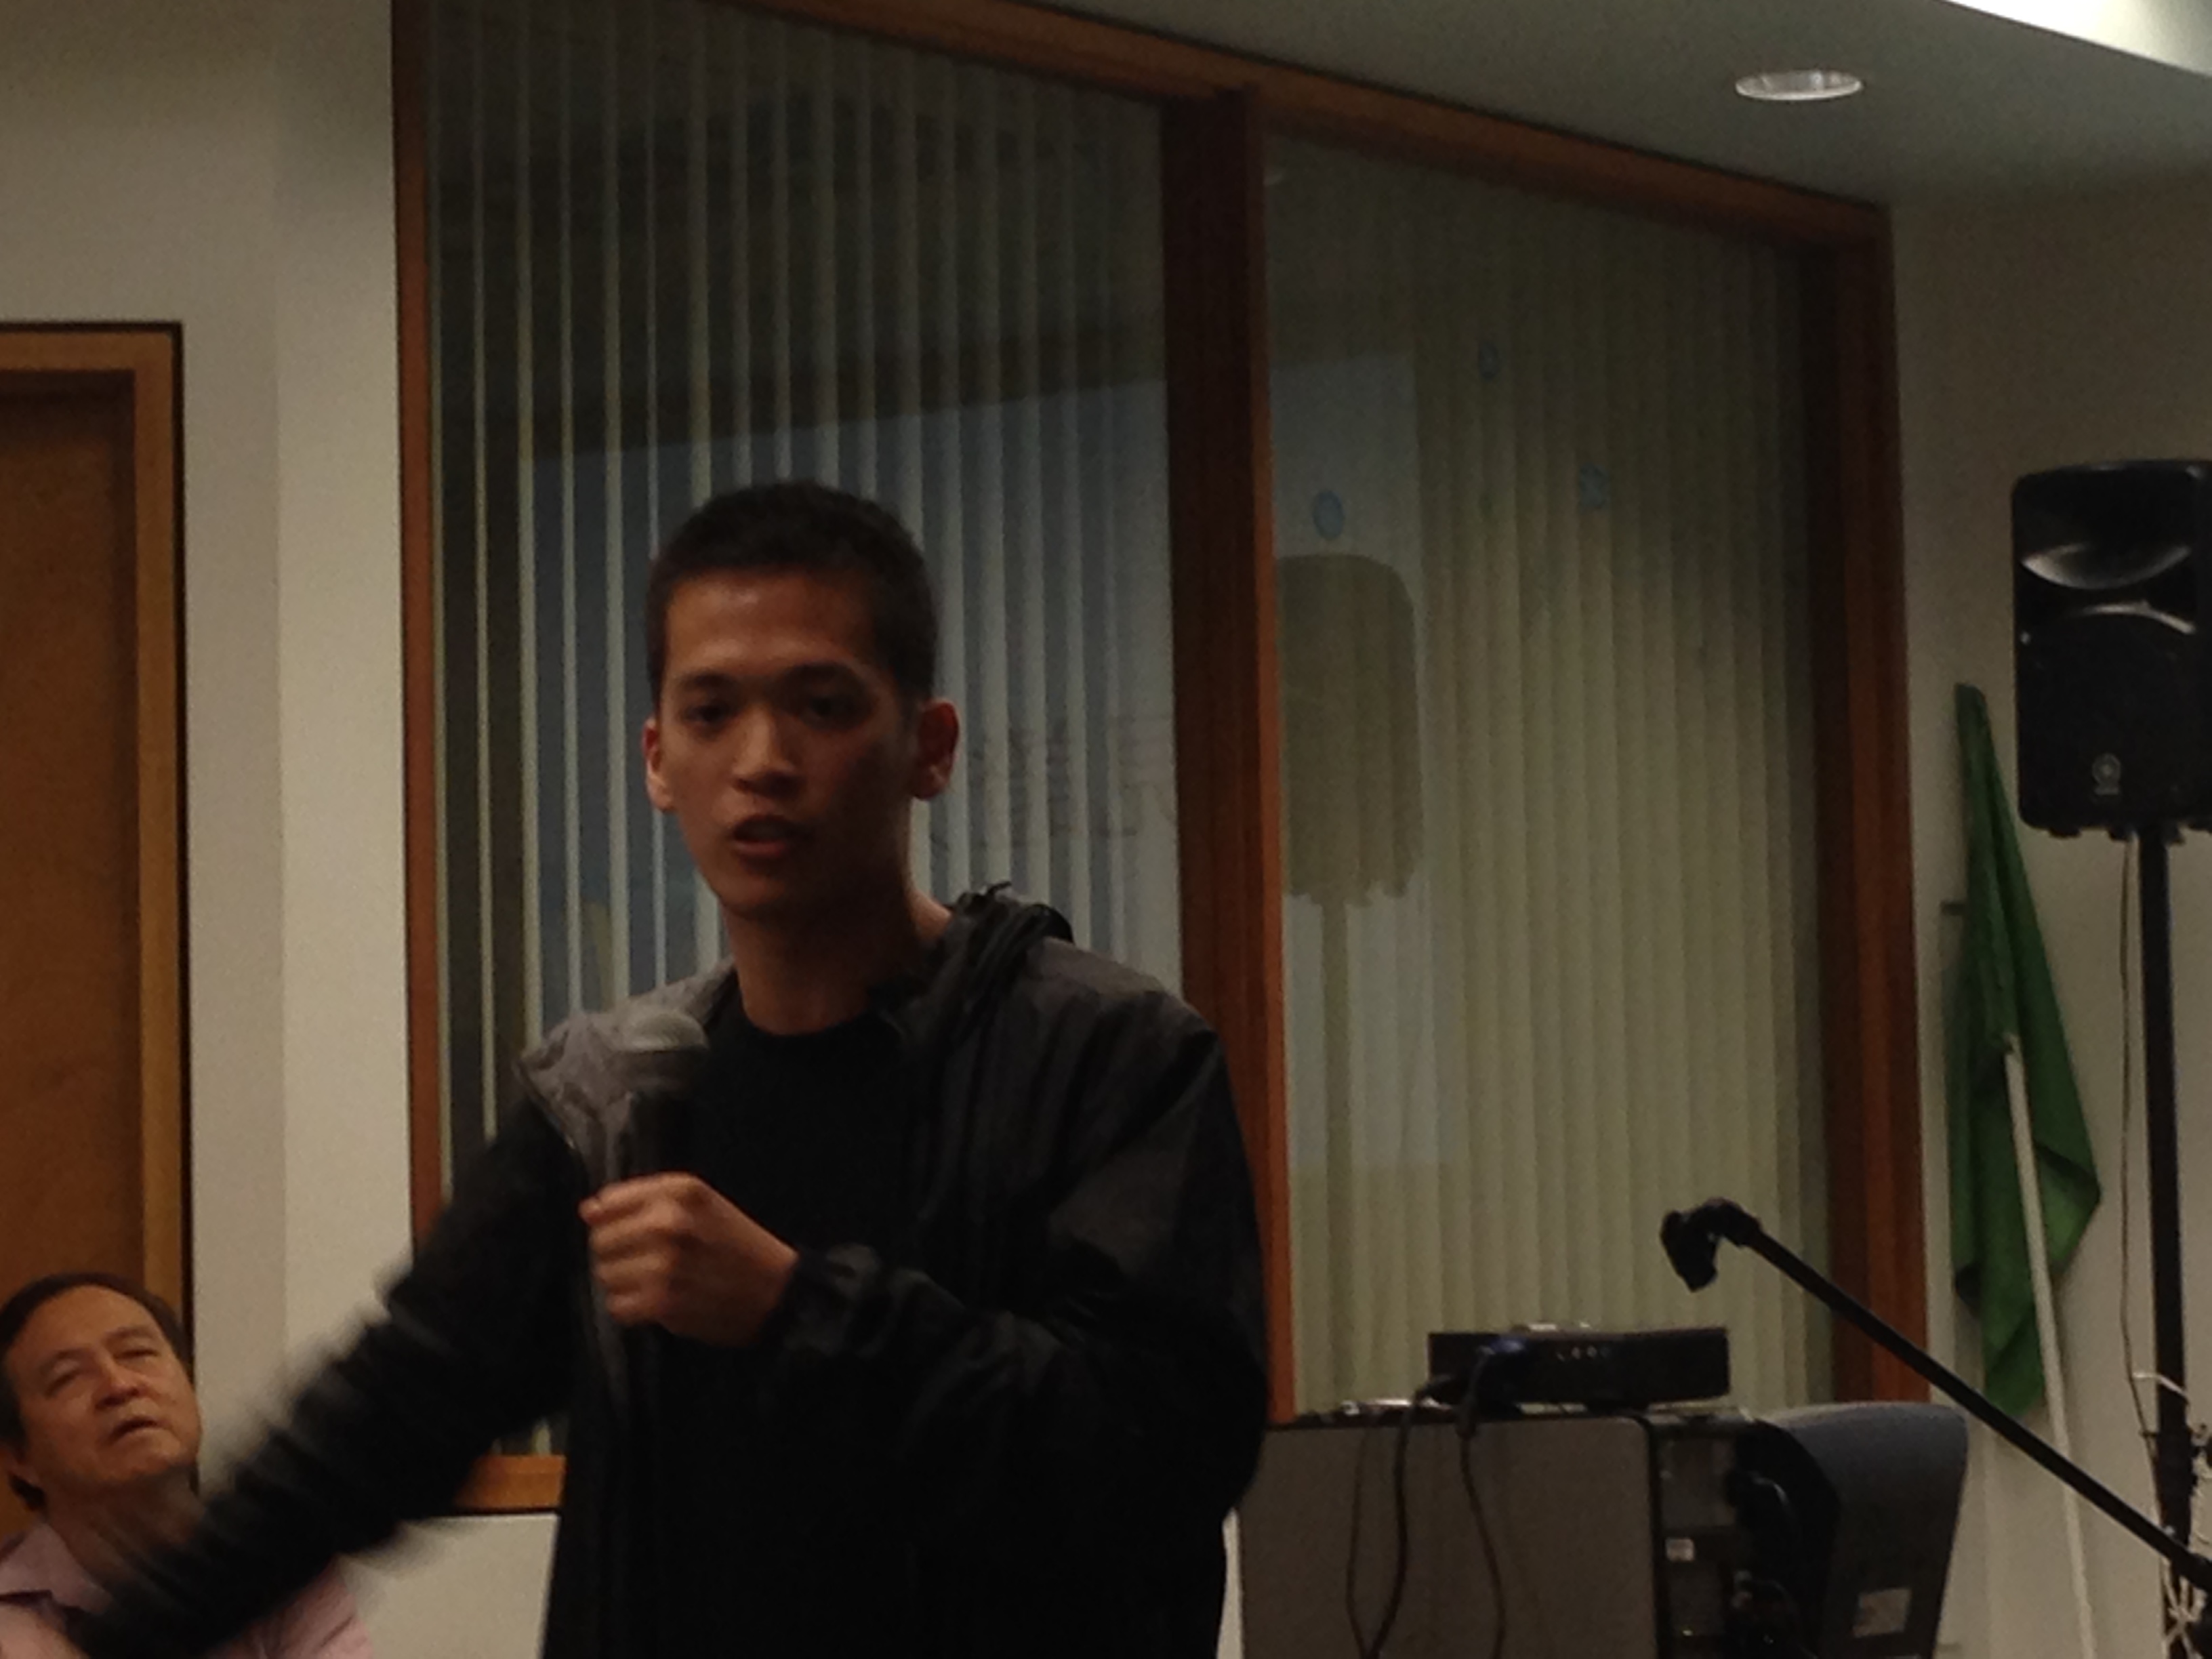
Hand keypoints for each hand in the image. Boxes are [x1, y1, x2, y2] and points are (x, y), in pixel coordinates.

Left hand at [579, 1174, 798, 1345]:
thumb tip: (588, 1211)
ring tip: (653, 1282)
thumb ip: (643, 1200)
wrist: (776, 1290)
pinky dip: (631, 1308)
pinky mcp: (662, 1303)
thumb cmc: (735, 1243)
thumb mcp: (699, 1204)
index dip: (612, 1220)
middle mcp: (669, 1222)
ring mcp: (664, 1265)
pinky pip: (617, 1306)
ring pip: (605, 1274)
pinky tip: (655, 1302)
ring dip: (623, 1282)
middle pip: (601, 1240)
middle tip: (646, 1261)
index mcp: (680, 1191)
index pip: (607, 1202)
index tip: (633, 1232)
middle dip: (616, 1253)